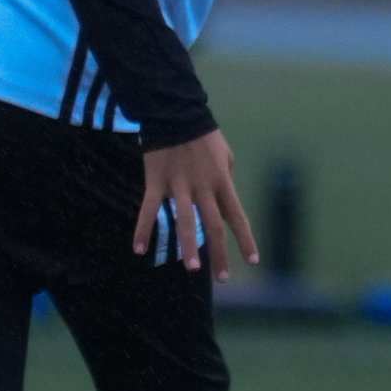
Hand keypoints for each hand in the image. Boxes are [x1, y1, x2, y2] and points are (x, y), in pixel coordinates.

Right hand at [136, 129, 256, 276]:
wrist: (176, 112)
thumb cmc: (204, 135)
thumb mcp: (226, 155)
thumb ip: (228, 179)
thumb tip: (226, 202)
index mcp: (223, 181)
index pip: (237, 216)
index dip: (246, 239)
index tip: (253, 261)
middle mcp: (203, 187)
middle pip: (214, 226)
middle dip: (219, 253)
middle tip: (222, 277)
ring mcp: (179, 185)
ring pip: (185, 221)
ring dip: (188, 247)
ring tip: (192, 268)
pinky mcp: (157, 182)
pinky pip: (148, 209)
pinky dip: (142, 229)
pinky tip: (138, 249)